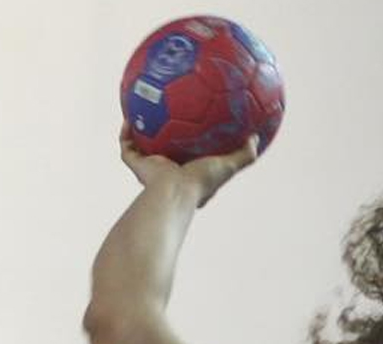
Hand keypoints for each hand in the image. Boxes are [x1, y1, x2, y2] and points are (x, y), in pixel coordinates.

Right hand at [118, 125, 259, 207]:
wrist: (174, 191)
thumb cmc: (201, 181)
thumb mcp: (228, 165)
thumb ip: (244, 154)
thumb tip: (256, 136)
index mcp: (187, 174)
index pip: (188, 159)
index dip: (190, 146)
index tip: (193, 131)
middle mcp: (167, 171)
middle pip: (164, 152)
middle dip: (163, 138)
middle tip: (165, 117)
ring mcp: (151, 169)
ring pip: (142, 149)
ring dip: (140, 134)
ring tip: (140, 112)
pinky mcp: (138, 166)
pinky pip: (127, 147)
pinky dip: (126, 134)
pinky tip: (129, 117)